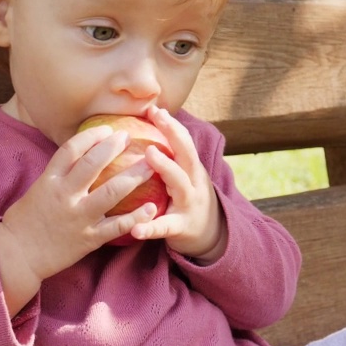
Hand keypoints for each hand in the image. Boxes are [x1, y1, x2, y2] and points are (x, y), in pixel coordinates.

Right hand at [0, 124, 161, 313]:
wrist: (18, 256)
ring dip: (134, 177)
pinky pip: (117, 226)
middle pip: (93, 164)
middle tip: (129, 138)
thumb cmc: (26, 220)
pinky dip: (136, 217)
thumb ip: (59, 175)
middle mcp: (65, 195)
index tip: (107, 129)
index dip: (91, 136)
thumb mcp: (38, 189)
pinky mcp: (89, 238)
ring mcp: (78, 217)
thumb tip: (81, 155)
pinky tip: (151, 207)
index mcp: (50, 181)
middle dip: (113, 147)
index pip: (71, 149)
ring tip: (151, 166)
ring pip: (111, 192)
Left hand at [129, 107, 225, 261]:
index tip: (155, 108)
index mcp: (192, 170)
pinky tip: (135, 229)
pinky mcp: (181, 227)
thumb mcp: (185, 176)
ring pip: (180, 184)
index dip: (172, 124)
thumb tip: (146, 129)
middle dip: (174, 134)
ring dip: (166, 166)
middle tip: (156, 117)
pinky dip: (150, 227)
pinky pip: (164, 226)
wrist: (211, 237)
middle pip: (187, 155)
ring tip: (149, 154)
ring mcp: (190, 205)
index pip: (184, 141)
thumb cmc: (187, 200)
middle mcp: (194, 183)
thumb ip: (171, 157)